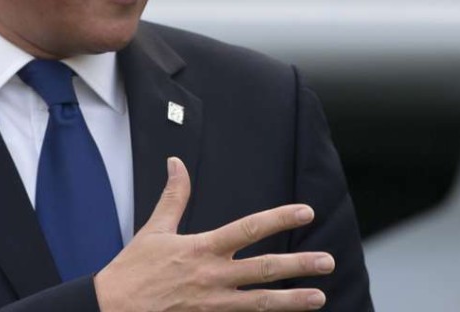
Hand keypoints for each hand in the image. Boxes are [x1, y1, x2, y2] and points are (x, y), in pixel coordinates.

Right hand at [94, 157, 333, 310]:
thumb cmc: (131, 271)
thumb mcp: (153, 230)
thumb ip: (174, 197)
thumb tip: (176, 162)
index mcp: (202, 249)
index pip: (249, 229)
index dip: (280, 219)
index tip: (306, 211)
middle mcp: (212, 277)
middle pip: (263, 269)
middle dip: (299, 266)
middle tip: (328, 262)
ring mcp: (211, 305)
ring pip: (259, 304)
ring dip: (292, 301)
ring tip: (320, 297)